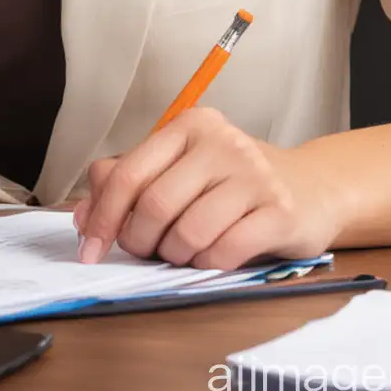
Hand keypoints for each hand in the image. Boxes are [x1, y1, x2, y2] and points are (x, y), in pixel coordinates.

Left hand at [71, 106, 339, 270]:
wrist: (309, 187)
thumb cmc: (231, 181)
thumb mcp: (179, 168)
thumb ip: (129, 183)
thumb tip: (82, 216)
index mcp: (188, 126)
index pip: (128, 173)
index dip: (103, 217)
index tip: (89, 249)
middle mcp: (221, 142)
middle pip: (155, 205)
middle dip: (140, 241)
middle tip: (145, 251)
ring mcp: (254, 175)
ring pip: (189, 232)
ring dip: (176, 256)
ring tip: (183, 252)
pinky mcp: (280, 210)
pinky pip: (226, 251)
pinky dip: (208, 264)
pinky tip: (212, 256)